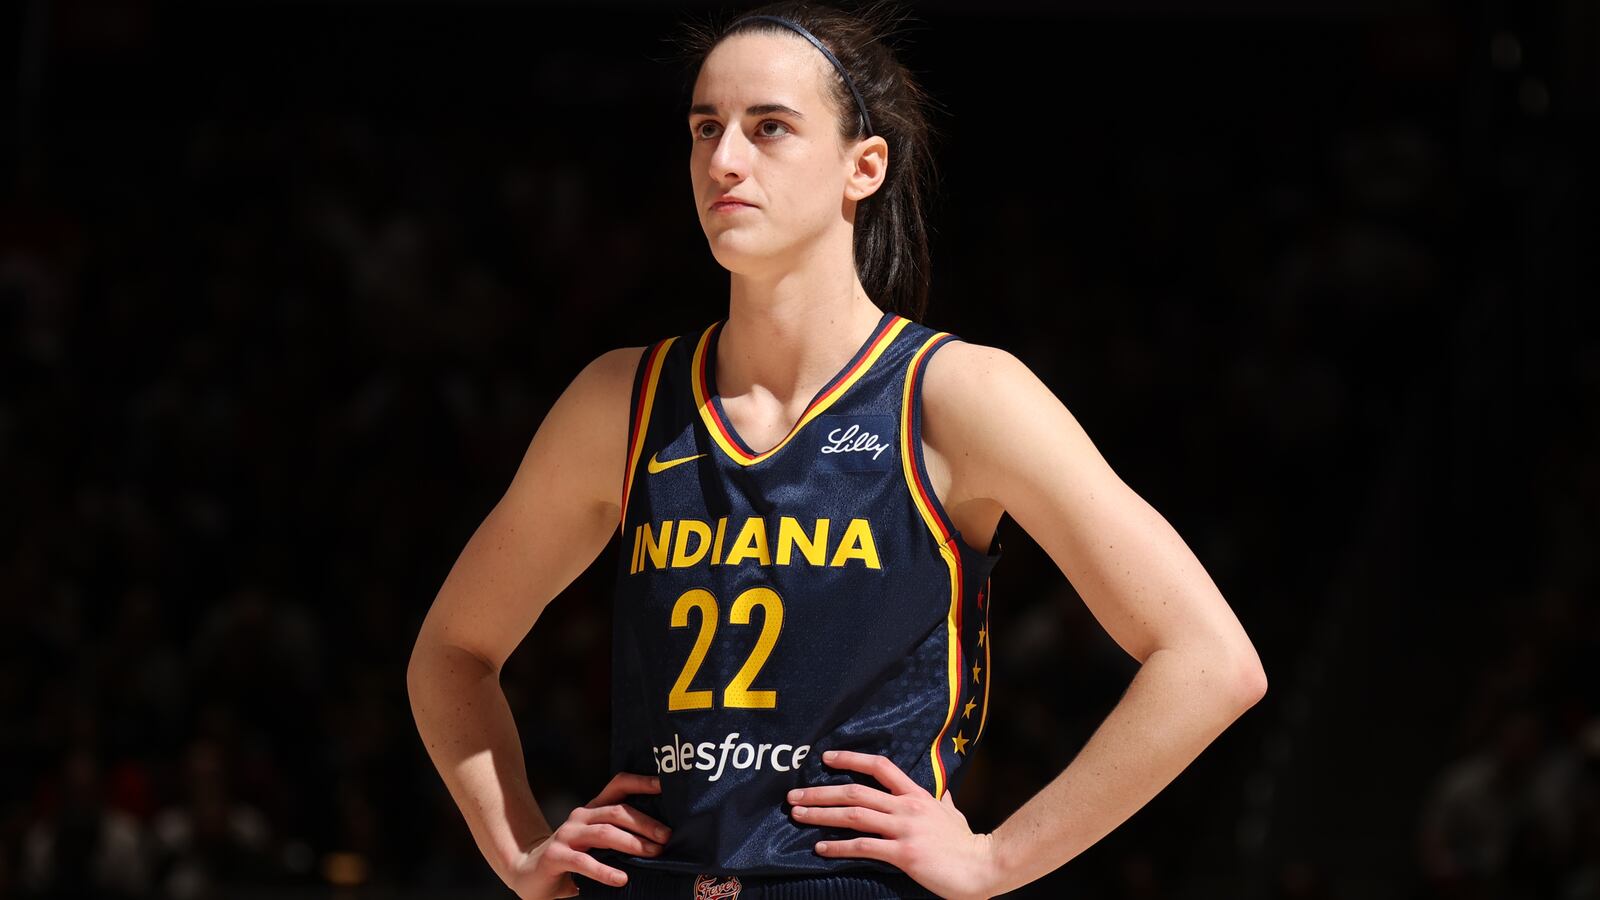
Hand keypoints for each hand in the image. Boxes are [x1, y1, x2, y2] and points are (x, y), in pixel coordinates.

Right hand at [505, 772, 672, 898]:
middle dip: (645, 823)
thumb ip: (618, 838)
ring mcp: (566, 835)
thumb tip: (659, 842)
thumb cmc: (571, 859)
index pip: (618, 786)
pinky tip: (621, 879)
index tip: (664, 785)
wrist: (529, 873)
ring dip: (632, 843)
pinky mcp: (555, 856)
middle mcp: (580, 817)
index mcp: (593, 810)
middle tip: (666, 837)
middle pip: (617, 811)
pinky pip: (584, 862)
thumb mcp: (595, 845)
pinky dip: (605, 870)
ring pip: (604, 832)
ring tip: (652, 853)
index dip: (641, 782)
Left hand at [787, 750, 998, 899]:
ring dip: (821, 815)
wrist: (984, 865)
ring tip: (797, 816)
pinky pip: (864, 847)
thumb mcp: (954, 816)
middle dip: (820, 793)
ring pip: (854, 816)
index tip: (826, 758)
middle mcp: (907, 807)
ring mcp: (905, 829)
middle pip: (855, 792)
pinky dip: (838, 846)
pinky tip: (820, 848)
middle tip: (794, 796)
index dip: (851, 759)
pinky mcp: (904, 854)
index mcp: (917, 795)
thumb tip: (945, 797)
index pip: (880, 767)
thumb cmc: (968, 844)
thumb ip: (944, 805)